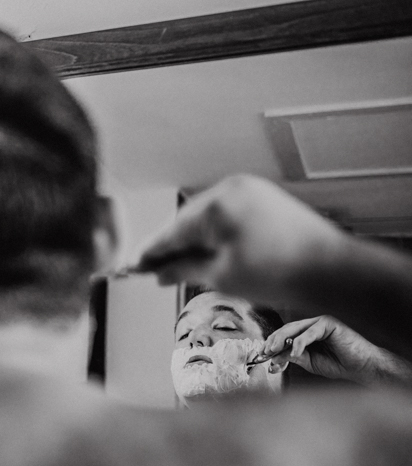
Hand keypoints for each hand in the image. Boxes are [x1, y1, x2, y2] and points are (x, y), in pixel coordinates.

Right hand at [134, 175, 344, 305]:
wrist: (333, 271)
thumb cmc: (279, 274)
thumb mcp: (221, 277)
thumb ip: (183, 269)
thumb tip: (160, 272)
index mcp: (215, 205)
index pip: (171, 231)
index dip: (150, 252)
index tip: (132, 266)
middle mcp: (230, 189)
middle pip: (188, 221)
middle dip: (174, 247)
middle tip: (156, 272)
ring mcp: (250, 190)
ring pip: (208, 218)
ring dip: (196, 241)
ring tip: (186, 268)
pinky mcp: (266, 199)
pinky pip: (229, 215)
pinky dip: (217, 234)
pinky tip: (212, 254)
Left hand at [261, 315, 411, 386]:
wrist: (361, 367)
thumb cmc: (338, 364)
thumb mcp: (309, 362)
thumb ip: (293, 356)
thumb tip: (273, 356)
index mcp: (305, 333)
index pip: (283, 336)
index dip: (271, 345)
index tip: (260, 356)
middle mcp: (311, 325)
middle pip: (285, 330)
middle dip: (273, 342)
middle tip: (265, 353)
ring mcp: (319, 322)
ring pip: (294, 329)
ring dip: (282, 341)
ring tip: (273, 351)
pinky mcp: (329, 324)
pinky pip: (310, 333)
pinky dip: (300, 343)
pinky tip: (294, 353)